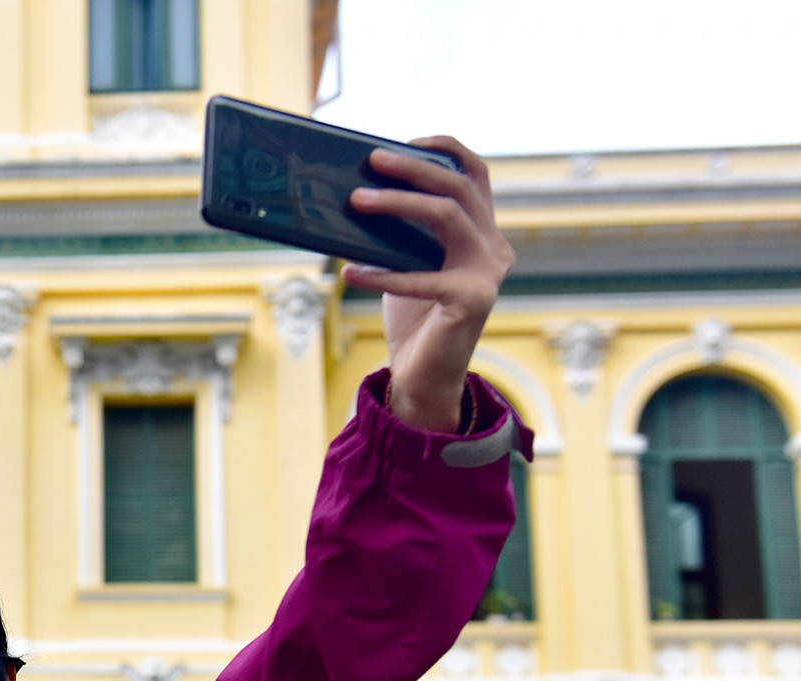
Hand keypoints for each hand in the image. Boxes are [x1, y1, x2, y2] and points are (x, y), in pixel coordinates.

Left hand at [343, 137, 514, 430]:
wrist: (424, 376)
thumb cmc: (413, 318)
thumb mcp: (406, 264)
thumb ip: (399, 234)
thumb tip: (356, 194)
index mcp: (483, 234)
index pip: (475, 175)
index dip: (447, 149)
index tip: (408, 140)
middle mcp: (494, 249)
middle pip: (459, 188)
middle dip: (414, 169)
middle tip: (371, 161)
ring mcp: (488, 275)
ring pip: (447, 217)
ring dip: (398, 204)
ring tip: (356, 201)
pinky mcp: (473, 302)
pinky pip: (422, 279)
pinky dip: (382, 274)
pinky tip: (349, 273)